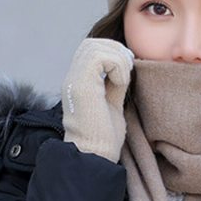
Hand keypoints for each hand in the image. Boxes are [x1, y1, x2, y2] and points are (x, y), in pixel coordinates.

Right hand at [62, 38, 134, 161]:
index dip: (113, 52)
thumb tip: (125, 67)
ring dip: (117, 58)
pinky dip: (116, 66)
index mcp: (78, 82)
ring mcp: (74, 81)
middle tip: (128, 70)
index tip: (128, 70)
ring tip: (124, 79)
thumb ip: (114, 84)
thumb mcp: (112, 104)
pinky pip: (99, 57)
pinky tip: (120, 83)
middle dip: (115, 50)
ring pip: (94, 46)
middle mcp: (72, 78)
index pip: (91, 49)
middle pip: (91, 43)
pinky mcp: (81, 86)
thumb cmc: (104, 138)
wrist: (94, 156)